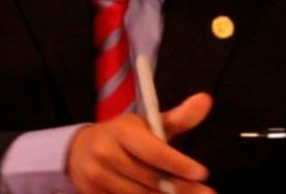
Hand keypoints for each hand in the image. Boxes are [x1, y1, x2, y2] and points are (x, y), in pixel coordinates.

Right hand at [67, 92, 215, 193]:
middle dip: (180, 188)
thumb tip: (205, 100)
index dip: (178, 164)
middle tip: (206, 192)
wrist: (79, 151)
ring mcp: (97, 178)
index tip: (202, 173)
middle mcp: (107, 154)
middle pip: (151, 178)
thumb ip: (179, 117)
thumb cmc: (122, 136)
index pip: (153, 151)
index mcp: (122, 131)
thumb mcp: (147, 123)